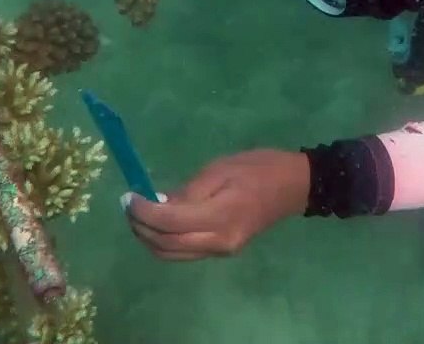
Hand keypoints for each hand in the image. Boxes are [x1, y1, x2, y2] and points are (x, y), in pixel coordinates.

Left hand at [125, 149, 309, 260]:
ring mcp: (221, 250)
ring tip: (139, 213)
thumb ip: (188, 190)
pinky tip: (160, 221)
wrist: (294, 187)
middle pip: (166, 245)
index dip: (143, 212)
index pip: (169, 223)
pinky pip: (184, 252)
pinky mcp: (222, 250)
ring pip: (172, 254)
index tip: (129, 196)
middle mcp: (218, 242)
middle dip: (140, 227)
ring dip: (149, 238)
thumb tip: (158, 203)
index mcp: (220, 217)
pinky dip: (165, 241)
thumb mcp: (220, 169)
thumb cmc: (259, 168)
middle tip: (129, 204)